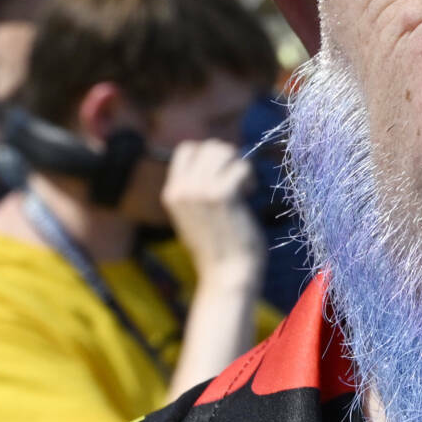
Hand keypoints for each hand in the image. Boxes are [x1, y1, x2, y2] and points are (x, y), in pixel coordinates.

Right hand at [160, 139, 265, 285]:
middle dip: (229, 158)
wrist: (227, 275)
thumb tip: (217, 160)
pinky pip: (241, 166)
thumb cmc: (218, 248)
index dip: (210, 155)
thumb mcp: (194, 216)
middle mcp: (182, 189)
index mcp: (171, 193)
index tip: (222, 175)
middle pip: (209, 146)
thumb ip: (196, 190)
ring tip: (243, 188)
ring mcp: (201, 191)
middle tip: (237, 182)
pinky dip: (250, 177)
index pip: (187, 149)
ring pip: (224, 151)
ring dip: (239, 165)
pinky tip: (249, 194)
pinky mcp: (223, 195)